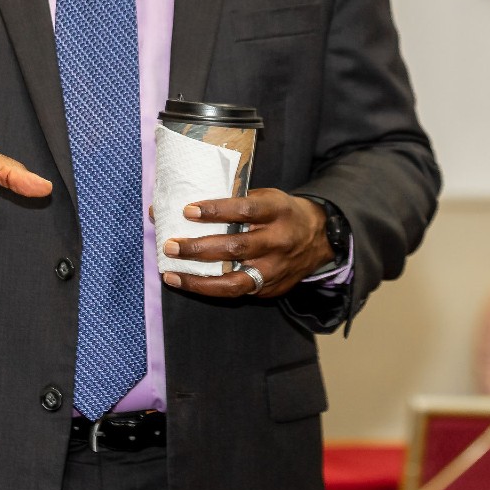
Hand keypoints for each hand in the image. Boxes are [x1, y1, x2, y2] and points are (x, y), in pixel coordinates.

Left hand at [160, 188, 333, 298]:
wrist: (319, 238)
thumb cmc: (281, 213)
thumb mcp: (266, 197)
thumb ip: (234, 201)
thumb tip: (185, 206)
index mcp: (277, 211)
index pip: (245, 210)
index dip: (216, 211)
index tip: (188, 211)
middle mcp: (278, 241)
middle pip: (236, 248)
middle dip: (198, 248)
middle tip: (170, 245)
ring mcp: (275, 269)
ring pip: (235, 281)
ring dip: (198, 280)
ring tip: (171, 275)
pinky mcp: (272, 289)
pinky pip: (238, 292)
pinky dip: (211, 289)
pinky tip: (190, 283)